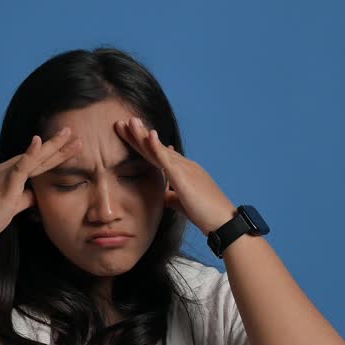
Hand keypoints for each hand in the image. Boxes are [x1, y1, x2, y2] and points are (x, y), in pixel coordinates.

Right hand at [0, 127, 82, 247]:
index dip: (51, 154)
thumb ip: (25, 198)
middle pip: (36, 156)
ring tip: (68, 134)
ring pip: (33, 158)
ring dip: (53, 146)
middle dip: (56, 144)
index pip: (33, 162)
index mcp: (7, 174)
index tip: (67, 146)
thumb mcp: (12, 206)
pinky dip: (31, 153)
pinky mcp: (5, 183)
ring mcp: (4, 174)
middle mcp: (5, 169)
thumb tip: (36, 195)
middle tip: (71, 131)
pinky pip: (20, 166)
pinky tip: (39, 141)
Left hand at [114, 116, 237, 234]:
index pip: (157, 155)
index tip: (128, 135)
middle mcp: (183, 165)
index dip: (141, 145)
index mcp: (182, 171)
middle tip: (120, 123)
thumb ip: (171, 196)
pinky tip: (148, 135)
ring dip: (142, 135)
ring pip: (158, 149)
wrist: (223, 222)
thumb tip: (162, 195)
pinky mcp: (184, 176)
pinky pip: (167, 159)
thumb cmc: (206, 214)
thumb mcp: (182, 203)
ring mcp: (184, 168)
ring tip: (129, 121)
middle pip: (155, 148)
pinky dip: (156, 147)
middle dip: (137, 135)